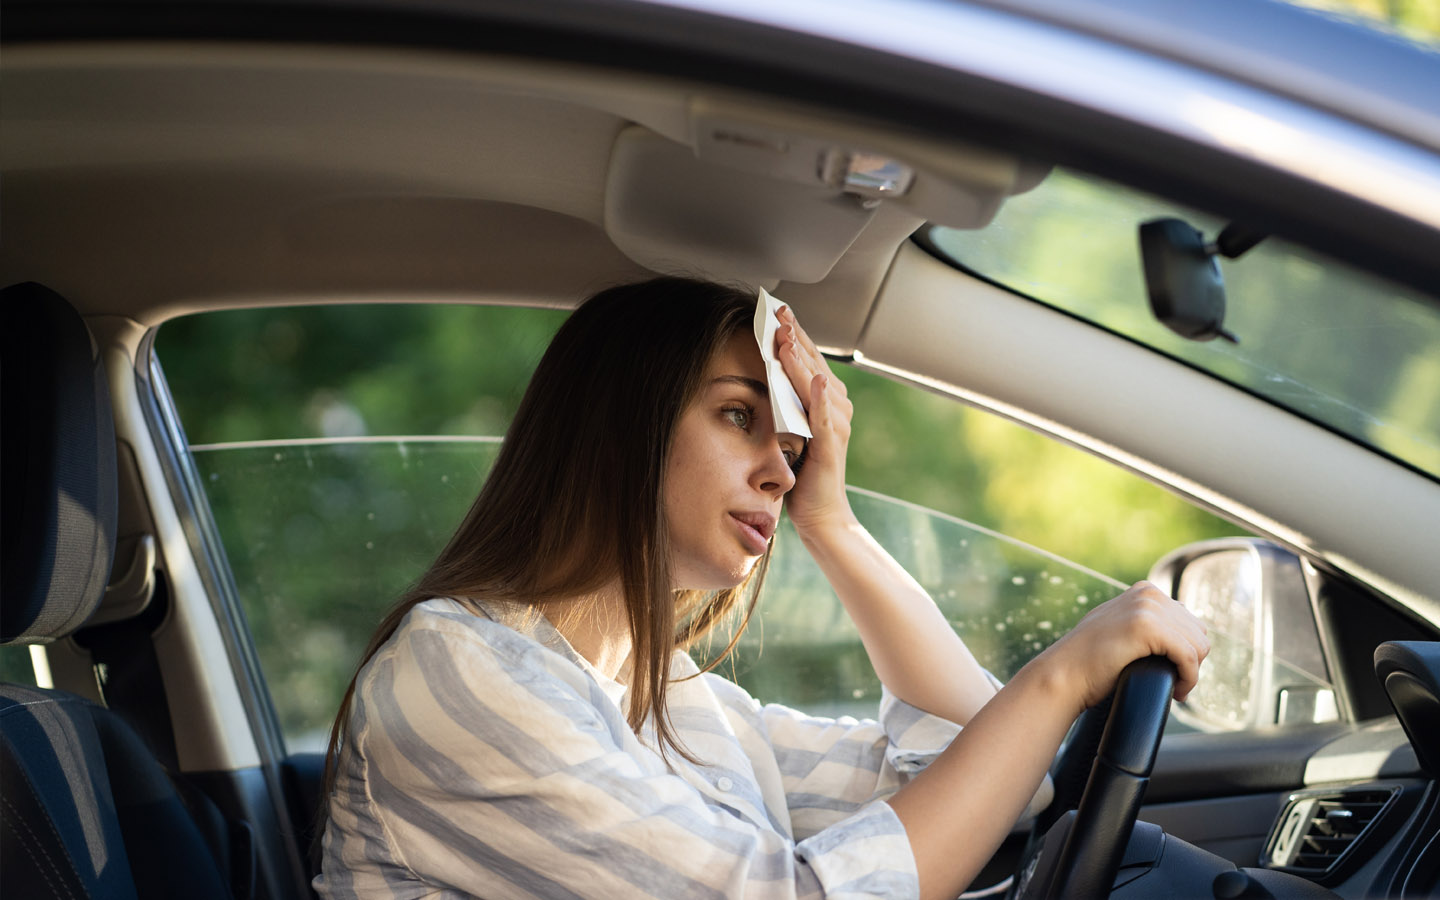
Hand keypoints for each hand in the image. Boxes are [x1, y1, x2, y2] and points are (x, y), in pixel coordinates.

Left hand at [774, 306, 855, 533]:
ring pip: (816, 383)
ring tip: (786, 336)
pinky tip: (816, 381)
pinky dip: (820, 398)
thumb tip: (766, 372)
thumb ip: (786, 401)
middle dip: (795, 336)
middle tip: (778, 312)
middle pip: (813, 363)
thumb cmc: (802, 472)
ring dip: (801, 359)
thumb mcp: (789, 428)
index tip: (777, 311)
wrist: (819, 513)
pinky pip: (824, 416)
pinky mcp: (831, 444)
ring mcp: (836, 424)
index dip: (793, 334)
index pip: (808, 359)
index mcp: (827, 400)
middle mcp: (837, 407)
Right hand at [1030, 581, 1209, 715]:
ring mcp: (1147, 607)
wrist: (1063, 674)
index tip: (1171, 671)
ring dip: (1191, 673)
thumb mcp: (1117, 628)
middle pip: (1198, 633)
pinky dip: (1189, 679)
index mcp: (1145, 591)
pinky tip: (1176, 692)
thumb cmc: (1088, 661)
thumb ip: (1140, 619)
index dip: (1186, 651)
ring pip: (1198, 646)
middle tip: (1173, 682)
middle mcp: (1148, 594)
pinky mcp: (1147, 627)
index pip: (1190, 622)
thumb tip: (1168, 628)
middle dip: (1191, 662)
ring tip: (1174, 688)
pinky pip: (1189, 657)